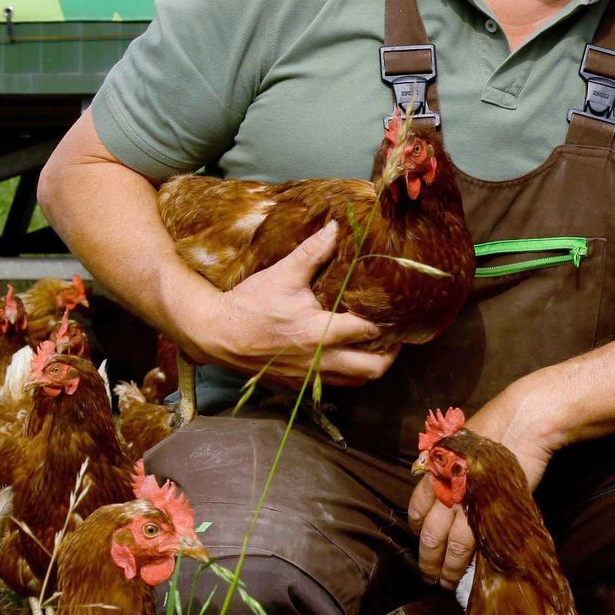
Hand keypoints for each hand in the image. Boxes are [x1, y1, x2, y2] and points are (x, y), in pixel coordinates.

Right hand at [186, 222, 394, 388]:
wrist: (216, 335)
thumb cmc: (250, 305)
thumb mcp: (283, 275)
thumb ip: (312, 253)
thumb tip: (335, 228)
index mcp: (320, 333)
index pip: (369, 332)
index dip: (388, 323)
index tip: (397, 311)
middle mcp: (320, 360)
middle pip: (373, 368)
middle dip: (390, 354)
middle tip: (394, 335)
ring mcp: (310, 377)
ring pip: (357, 381)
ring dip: (370, 365)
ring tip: (376, 345)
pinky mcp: (299, 385)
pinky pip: (336, 385)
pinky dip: (349, 373)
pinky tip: (348, 354)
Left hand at [407, 377, 560, 588]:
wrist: (523, 422)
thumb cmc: (495, 429)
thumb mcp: (461, 446)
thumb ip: (450, 471)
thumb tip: (445, 496)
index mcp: (433, 471)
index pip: (416, 510)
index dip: (418, 531)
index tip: (423, 542)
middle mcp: (444, 489)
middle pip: (430, 536)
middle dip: (427, 561)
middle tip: (428, 576)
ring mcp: (468, 502)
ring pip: (451, 547)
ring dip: (447, 569)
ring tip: (447, 582)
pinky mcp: (492, 511)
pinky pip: (477, 544)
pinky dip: (472, 562)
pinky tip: (471, 571)